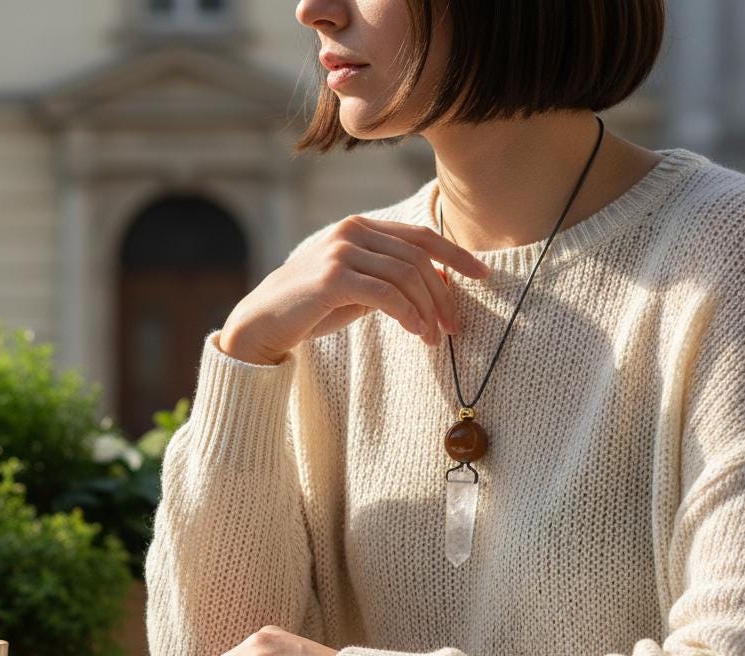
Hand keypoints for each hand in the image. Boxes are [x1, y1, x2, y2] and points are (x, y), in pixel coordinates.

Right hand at [217, 214, 491, 364]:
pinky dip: (407, 314)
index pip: (420, 236)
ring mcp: (341, 251)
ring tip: (435, 337)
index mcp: (360, 228)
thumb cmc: (310, 310)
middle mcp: (353, 231)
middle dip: (443, 294)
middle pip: (418, 257)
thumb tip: (435, 288)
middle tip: (455, 327)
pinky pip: (385, 294)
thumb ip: (388, 281)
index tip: (482, 275)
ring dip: (427, 309)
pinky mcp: (333, 277)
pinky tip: (416, 331)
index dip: (455, 254)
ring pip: (405, 276)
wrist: (262, 324)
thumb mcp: (356, 289)